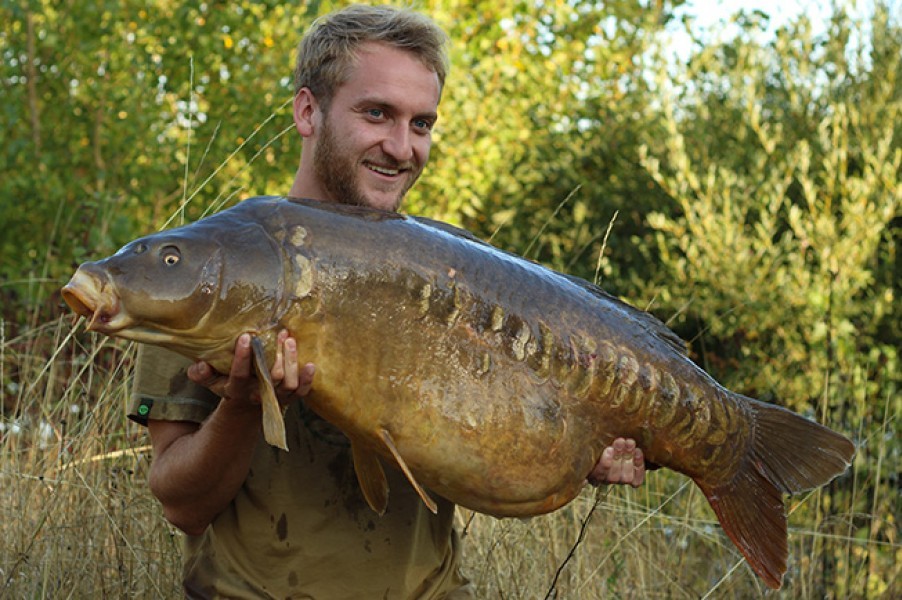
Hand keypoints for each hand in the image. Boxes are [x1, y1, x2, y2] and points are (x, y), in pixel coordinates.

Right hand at [187, 330, 314, 407]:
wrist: (246, 406)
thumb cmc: (228, 384)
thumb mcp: (211, 380)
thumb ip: (201, 374)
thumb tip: (201, 365)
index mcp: (236, 390)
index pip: (239, 376)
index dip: (242, 358)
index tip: (245, 337)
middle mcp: (257, 395)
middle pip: (271, 378)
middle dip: (277, 355)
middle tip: (280, 333)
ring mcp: (275, 397)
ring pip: (287, 384)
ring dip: (292, 361)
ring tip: (291, 339)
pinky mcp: (289, 397)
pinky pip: (301, 392)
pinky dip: (307, 380)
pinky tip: (311, 364)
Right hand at [587, 437, 645, 487]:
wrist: (616, 438)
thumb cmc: (596, 434)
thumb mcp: (590, 434)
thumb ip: (582, 434)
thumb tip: (572, 425)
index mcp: (589, 471)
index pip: (597, 474)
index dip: (604, 463)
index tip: (609, 449)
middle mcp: (603, 479)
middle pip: (612, 477)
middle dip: (618, 457)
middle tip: (620, 440)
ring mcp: (619, 480)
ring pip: (625, 478)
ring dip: (628, 458)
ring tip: (630, 442)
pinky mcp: (632, 479)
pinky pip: (637, 480)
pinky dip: (638, 466)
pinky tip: (638, 451)